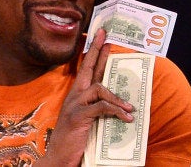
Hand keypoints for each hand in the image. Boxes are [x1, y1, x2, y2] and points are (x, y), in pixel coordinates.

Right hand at [36, 29, 133, 165]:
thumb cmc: (74, 140)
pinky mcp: (79, 117)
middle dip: (98, 51)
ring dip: (118, 98)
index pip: (86, 68)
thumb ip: (98, 108)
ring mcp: (75, 105)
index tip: (101, 36)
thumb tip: (117, 101)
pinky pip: (101, 107)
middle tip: (106, 36)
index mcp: (76, 95)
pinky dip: (116, 111)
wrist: (59, 158)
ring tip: (131, 108)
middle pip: (88, 68)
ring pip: (99, 88)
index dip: (94, 52)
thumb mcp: (87, 120)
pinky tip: (127, 118)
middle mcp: (74, 96)